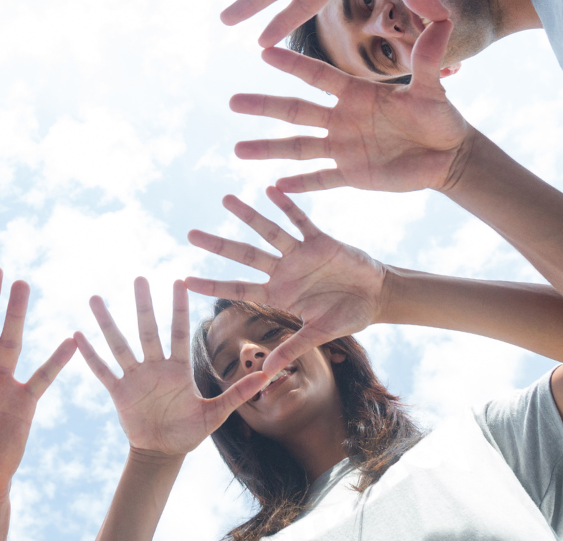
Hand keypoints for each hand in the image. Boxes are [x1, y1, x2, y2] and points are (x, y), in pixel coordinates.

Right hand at [76, 278, 266, 457]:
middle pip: (148, 330)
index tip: (178, 281)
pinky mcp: (119, 392)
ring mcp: (135, 377)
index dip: (178, 308)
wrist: (163, 452)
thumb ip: (238, 394)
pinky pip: (103, 371)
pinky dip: (91, 355)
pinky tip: (77, 336)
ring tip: (95, 299)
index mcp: (178, 368)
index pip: (179, 332)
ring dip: (108, 323)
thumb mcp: (216, 414)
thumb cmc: (190, 431)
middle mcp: (155, 366)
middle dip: (143, 306)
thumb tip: (267, 376)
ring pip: (120, 344)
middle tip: (139, 278)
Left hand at [187, 189, 384, 376]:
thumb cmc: (346, 316)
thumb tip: (268, 373)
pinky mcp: (320, 240)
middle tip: (190, 234)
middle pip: (244, 256)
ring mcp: (300, 254)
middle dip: (218, 245)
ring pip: (268, 232)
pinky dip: (287, 206)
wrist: (376, 296)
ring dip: (248, 216)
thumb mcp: (319, 334)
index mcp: (279, 294)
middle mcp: (283, 271)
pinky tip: (271, 190)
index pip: (237, 289)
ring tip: (225, 199)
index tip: (185, 280)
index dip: (213, 285)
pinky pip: (300, 220)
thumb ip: (293, 348)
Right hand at [230, 21, 471, 192]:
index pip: (318, 77)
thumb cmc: (440, 118)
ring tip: (238, 149)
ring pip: (298, 147)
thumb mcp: (432, 90)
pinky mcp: (352, 175)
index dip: (293, 65)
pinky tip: (275, 187)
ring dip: (268, 149)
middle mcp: (342, 119)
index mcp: (357, 95)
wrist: (449, 156)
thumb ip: (428, 60)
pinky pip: (321, 180)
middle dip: (264, 106)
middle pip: (296, 111)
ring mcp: (344, 148)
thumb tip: (444, 21)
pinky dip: (300, 185)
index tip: (264, 50)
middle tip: (233, 102)